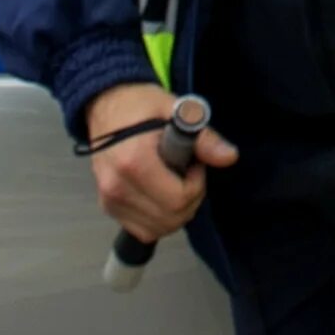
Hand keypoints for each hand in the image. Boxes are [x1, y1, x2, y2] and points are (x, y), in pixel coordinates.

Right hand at [83, 82, 238, 244]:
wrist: (106, 104)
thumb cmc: (140, 106)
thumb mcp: (176, 110)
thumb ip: (204, 137)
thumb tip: (229, 157)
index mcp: (134, 161)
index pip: (179, 199)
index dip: (196, 183)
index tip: (193, 162)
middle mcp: (117, 186)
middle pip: (170, 218)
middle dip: (190, 199)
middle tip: (187, 172)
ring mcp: (110, 199)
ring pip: (158, 229)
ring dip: (176, 211)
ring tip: (173, 181)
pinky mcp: (108, 207)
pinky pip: (143, 230)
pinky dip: (159, 219)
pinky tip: (160, 194)